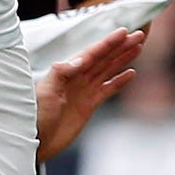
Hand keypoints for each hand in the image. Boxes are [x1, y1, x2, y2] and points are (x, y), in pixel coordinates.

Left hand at [34, 27, 144, 161]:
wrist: (36, 142)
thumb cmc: (35, 116)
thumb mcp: (44, 93)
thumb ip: (60, 74)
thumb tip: (79, 61)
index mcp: (67, 73)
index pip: (92, 54)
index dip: (108, 43)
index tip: (123, 32)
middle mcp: (77, 79)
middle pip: (103, 58)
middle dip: (120, 46)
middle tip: (139, 34)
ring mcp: (84, 91)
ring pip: (107, 70)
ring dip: (122, 59)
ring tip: (137, 47)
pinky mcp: (88, 105)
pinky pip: (107, 89)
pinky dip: (119, 81)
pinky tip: (130, 73)